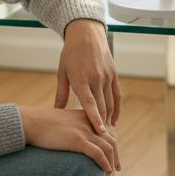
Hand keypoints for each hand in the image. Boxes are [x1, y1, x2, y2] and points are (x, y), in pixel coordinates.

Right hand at [19, 107, 119, 174]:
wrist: (29, 122)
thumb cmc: (39, 124)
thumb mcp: (60, 123)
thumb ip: (70, 129)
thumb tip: (69, 142)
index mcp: (86, 116)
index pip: (105, 132)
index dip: (110, 145)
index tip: (111, 157)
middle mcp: (89, 122)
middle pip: (110, 140)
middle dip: (115, 155)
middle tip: (116, 168)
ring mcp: (84, 130)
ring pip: (107, 148)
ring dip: (110, 163)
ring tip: (109, 175)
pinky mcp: (78, 139)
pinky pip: (98, 154)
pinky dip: (104, 164)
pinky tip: (105, 172)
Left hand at [56, 19, 120, 134]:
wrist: (86, 33)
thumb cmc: (70, 53)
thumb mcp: (62, 72)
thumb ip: (61, 93)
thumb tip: (57, 112)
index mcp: (81, 79)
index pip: (89, 103)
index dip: (94, 119)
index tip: (100, 133)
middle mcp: (96, 78)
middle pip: (101, 107)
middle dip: (101, 124)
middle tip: (100, 141)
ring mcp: (106, 76)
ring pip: (110, 103)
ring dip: (108, 119)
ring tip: (105, 135)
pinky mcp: (113, 74)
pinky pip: (117, 95)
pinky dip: (116, 109)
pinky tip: (114, 120)